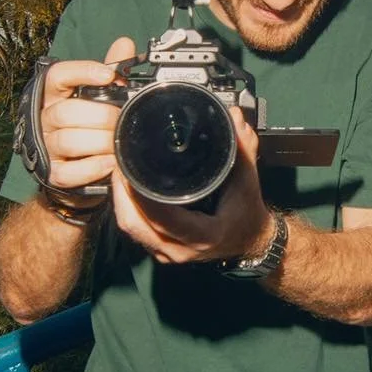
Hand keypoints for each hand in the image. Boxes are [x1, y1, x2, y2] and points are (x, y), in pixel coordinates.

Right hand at [39, 37, 135, 195]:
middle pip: (65, 112)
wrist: (76, 167)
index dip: (82, 72)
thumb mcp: (98, 96)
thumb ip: (111, 72)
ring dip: (98, 143)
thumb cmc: (87, 123)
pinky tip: (109, 163)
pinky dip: (92, 168)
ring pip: (67, 141)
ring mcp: (46, 147)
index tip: (107, 75)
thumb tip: (124, 45)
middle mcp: (45, 118)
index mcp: (54, 95)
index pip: (58, 75)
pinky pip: (68, 172)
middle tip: (120, 120)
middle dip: (100, 117)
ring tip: (117, 143)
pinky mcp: (52, 174)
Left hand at [110, 109, 272, 265]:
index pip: (162, 218)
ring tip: (122, 171)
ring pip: (130, 227)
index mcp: (202, 236)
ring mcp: (167, 253)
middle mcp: (180, 249)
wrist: (250, 242)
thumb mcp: (249, 182)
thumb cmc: (248, 216)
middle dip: (122, 192)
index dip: (141, 194)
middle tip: (121, 162)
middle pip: (134, 223)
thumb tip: (234, 118)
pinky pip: (135, 230)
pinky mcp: (160, 249)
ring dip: (122, 200)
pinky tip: (128, 189)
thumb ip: (243, 148)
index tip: (131, 167)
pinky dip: (128, 209)